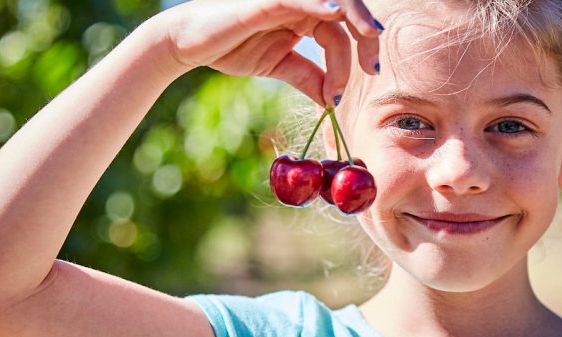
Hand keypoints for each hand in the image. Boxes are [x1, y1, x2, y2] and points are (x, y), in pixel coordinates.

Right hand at [157, 0, 381, 105]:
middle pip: (349, 12)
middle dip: (367, 37)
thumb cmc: (232, 47)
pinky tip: (334, 14)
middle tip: (372, 68)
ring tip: (372, 36)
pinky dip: (319, 3)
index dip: (358, 55)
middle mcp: (302, 3)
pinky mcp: (268, 0)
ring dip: (357, 16)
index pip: (345, 32)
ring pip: (333, 0)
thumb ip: (308, 77)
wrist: (190, 42)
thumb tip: (332, 101)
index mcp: (307, 17)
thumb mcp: (279, 66)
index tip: (357, 85)